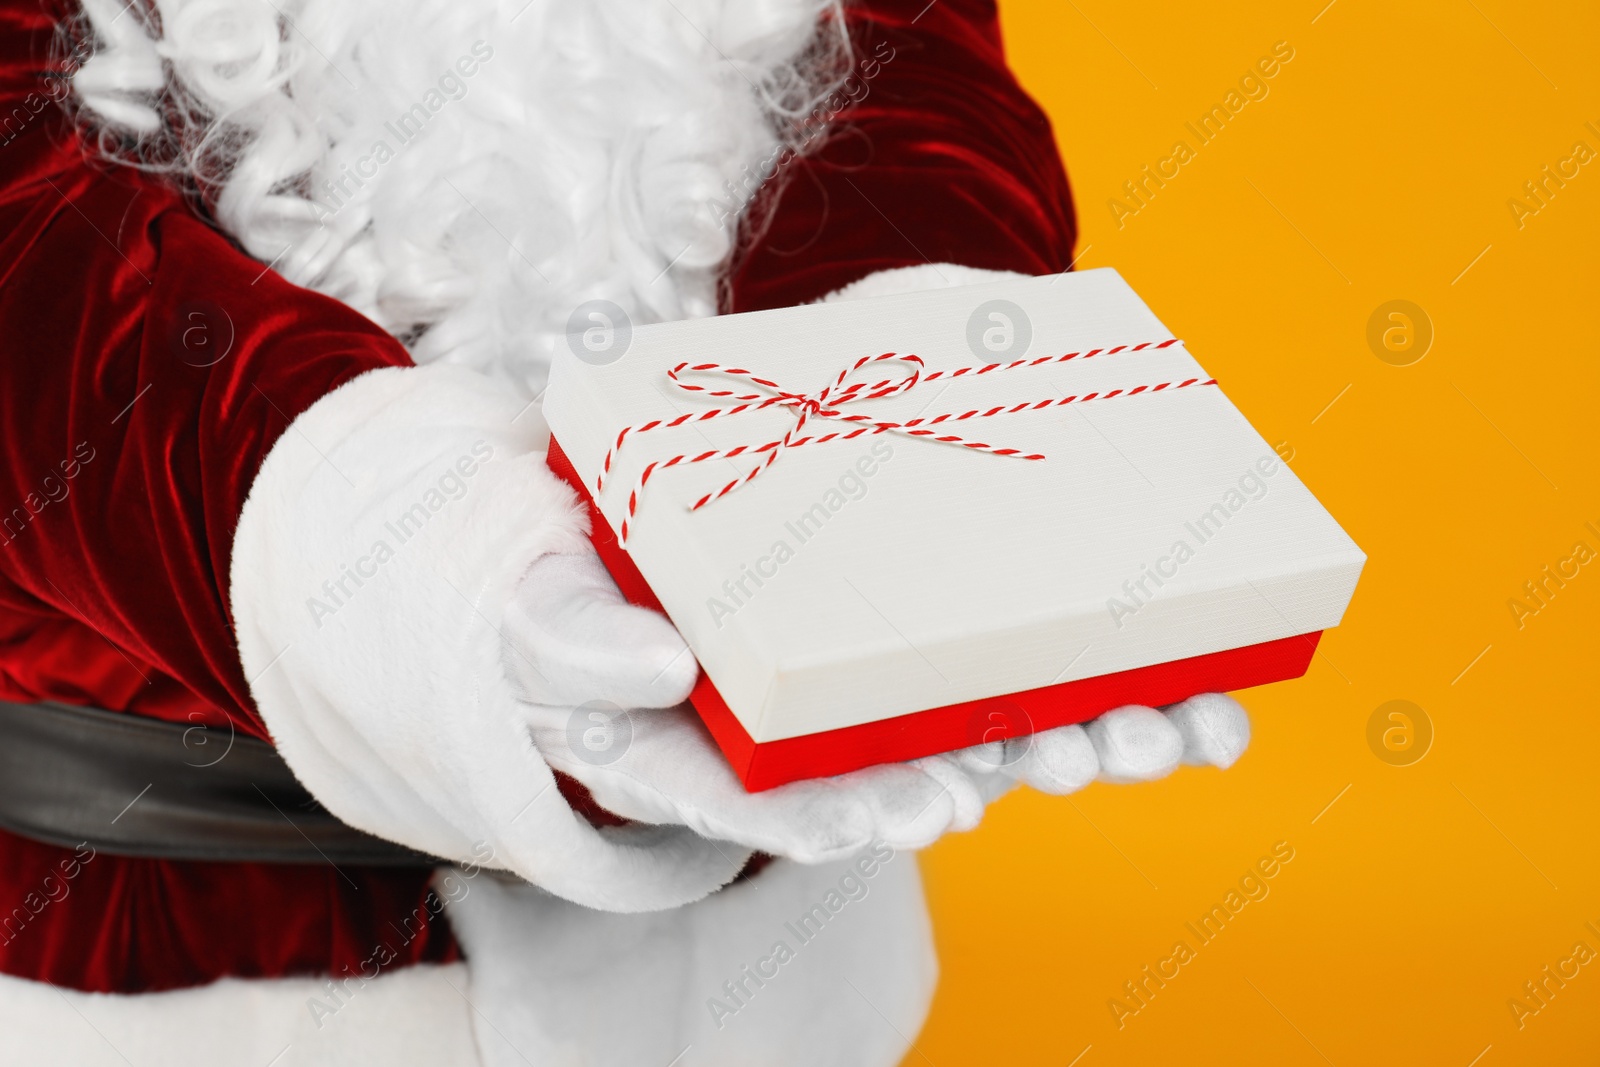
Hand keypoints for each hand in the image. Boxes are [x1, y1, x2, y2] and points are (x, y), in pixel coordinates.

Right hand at [503, 551, 1251, 863]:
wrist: (603, 547)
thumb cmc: (568, 597)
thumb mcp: (546, 616)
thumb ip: (580, 642)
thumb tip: (659, 668)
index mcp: (703, 751)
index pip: (771, 801)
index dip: (840, 812)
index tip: (908, 810)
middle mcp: (798, 744)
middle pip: (901, 777)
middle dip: (999, 770)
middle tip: (1078, 752)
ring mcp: (865, 702)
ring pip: (978, 739)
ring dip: (1077, 741)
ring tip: (1160, 726)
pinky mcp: (916, 653)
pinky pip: (1012, 685)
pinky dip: (1098, 688)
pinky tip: (1186, 691)